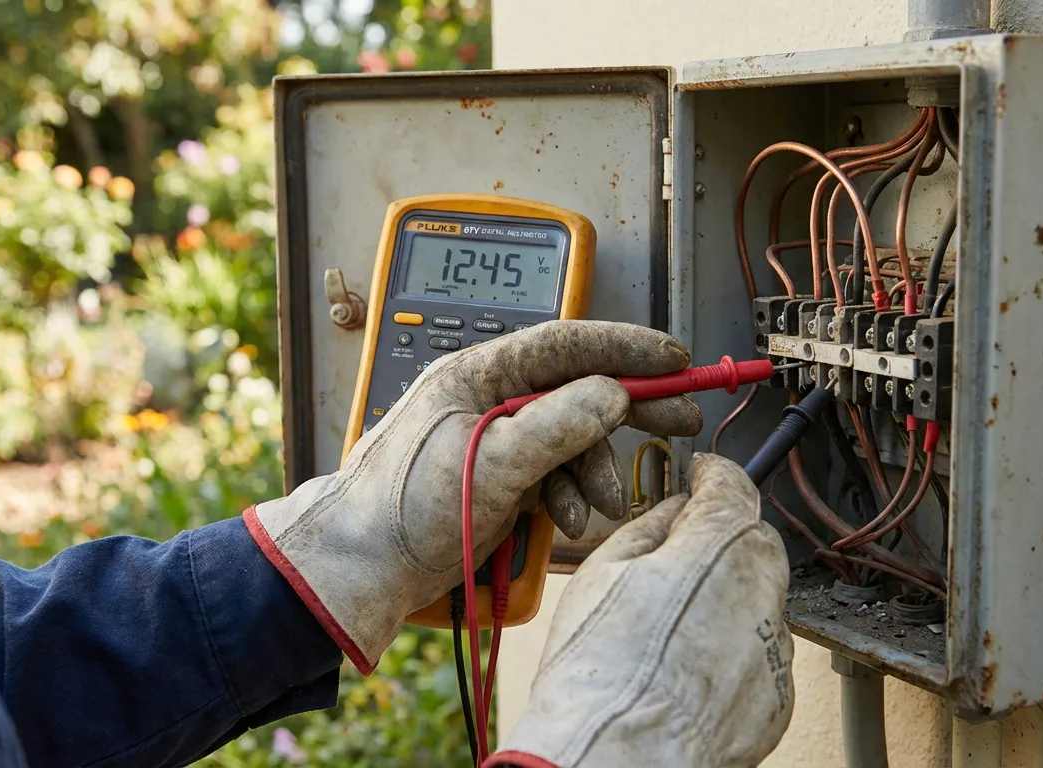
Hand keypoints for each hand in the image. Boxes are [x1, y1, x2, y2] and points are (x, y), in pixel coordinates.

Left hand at [245, 320, 701, 672]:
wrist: (361, 569)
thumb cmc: (399, 509)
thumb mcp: (489, 462)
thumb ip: (557, 425)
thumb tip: (612, 393)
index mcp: (476, 373)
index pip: (565, 343)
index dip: (625, 347)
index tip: (673, 357)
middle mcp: (488, 398)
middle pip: (577, 385)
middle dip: (630, 406)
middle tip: (681, 416)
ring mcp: (494, 439)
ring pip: (571, 436)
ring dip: (596, 469)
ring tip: (604, 503)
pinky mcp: (498, 477)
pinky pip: (555, 472)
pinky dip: (573, 493)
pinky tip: (573, 517)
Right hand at [487, 453, 794, 767]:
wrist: (616, 757)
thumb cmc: (598, 672)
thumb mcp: (604, 571)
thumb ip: (650, 528)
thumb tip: (672, 512)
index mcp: (719, 546)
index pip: (734, 487)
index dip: (712, 477)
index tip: (700, 477)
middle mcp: (762, 592)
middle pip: (752, 545)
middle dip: (719, 545)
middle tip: (669, 564)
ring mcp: (774, 651)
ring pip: (756, 605)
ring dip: (723, 606)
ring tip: (665, 638)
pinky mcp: (777, 700)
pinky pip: (757, 659)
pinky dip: (729, 659)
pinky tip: (682, 675)